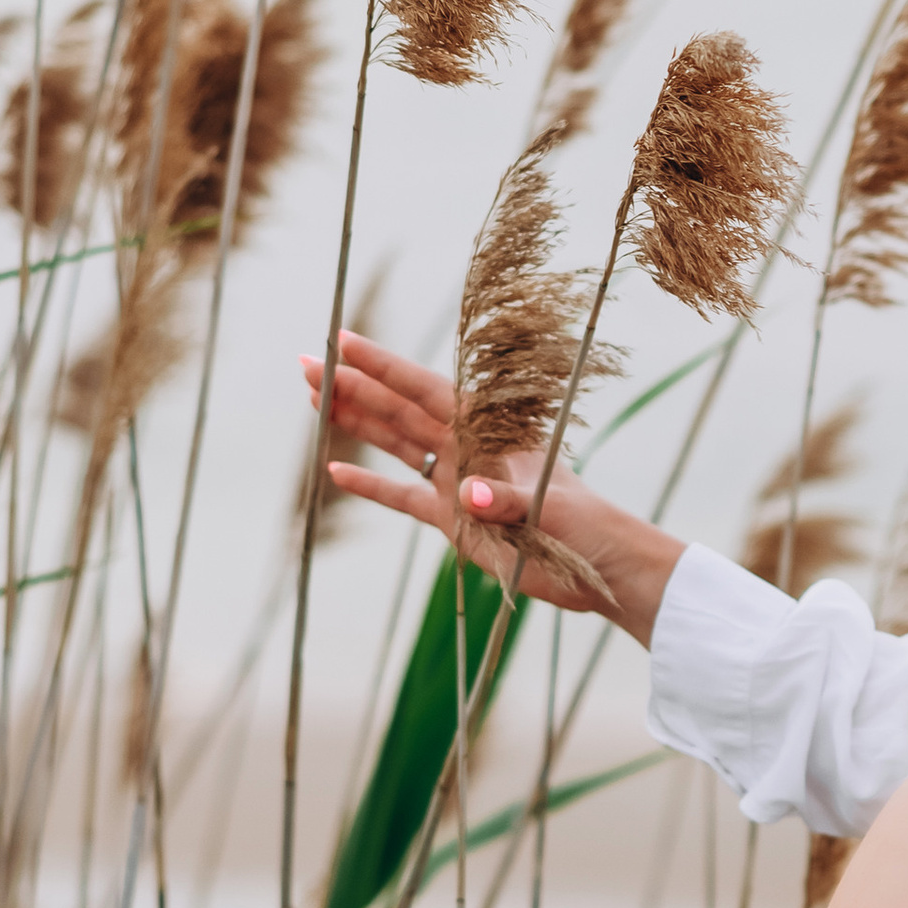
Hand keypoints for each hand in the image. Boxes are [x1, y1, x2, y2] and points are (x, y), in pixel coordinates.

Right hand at [302, 329, 685, 641]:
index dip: (385, 366)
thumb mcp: (549, 508)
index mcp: (490, 429)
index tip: (345, 339)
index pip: (427, 390)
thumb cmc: (585, 525)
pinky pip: (403, 497)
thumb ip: (506, 500)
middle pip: (401, 409)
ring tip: (312, 397)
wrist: (600, 567)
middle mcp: (468, 447)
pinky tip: (334, 471)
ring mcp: (458, 481)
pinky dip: (371, 486)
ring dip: (355, 421)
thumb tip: (467, 495)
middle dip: (354, 385)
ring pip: (396, 443)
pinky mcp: (453, 520)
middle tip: (307, 362)